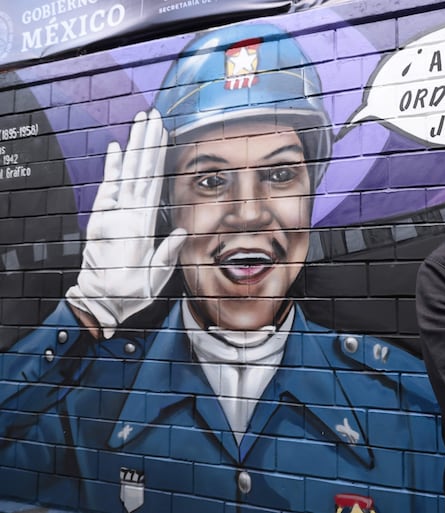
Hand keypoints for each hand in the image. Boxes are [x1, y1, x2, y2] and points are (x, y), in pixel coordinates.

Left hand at [66, 110, 185, 338]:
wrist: (97, 303)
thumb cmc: (130, 293)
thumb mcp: (156, 278)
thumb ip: (168, 253)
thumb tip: (182, 231)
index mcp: (140, 226)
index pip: (151, 182)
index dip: (156, 155)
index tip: (162, 131)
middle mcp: (124, 215)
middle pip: (138, 171)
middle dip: (145, 141)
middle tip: (152, 115)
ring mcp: (110, 216)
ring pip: (124, 174)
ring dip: (132, 147)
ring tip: (139, 122)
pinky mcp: (100, 220)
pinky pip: (108, 188)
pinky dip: (111, 167)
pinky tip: (116, 147)